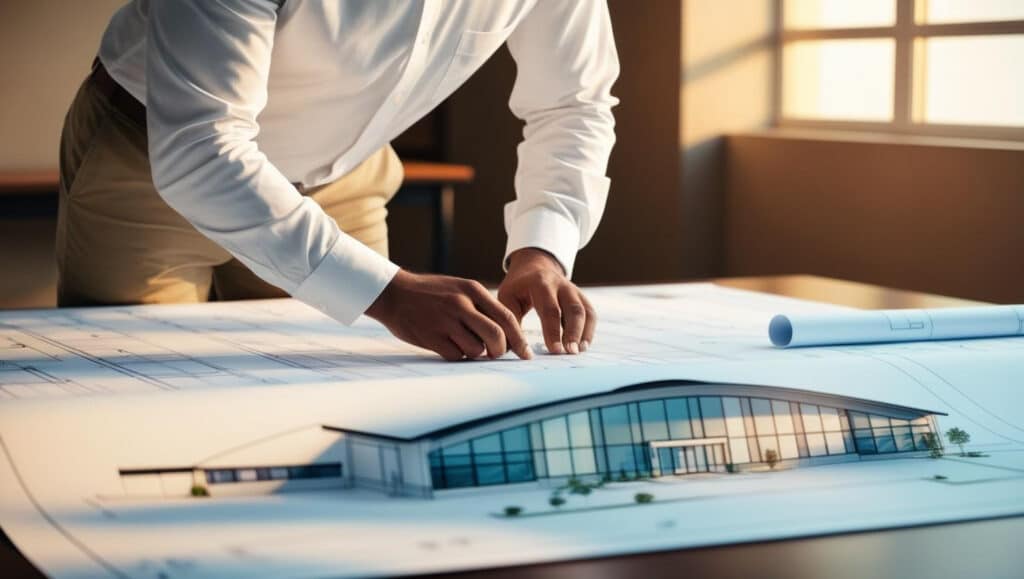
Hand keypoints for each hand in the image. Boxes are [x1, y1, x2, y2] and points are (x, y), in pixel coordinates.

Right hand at [365, 270, 531, 361]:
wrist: (393, 293)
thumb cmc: (431, 294)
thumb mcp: (459, 289)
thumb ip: (482, 306)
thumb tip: (507, 333)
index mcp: (472, 290)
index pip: (506, 317)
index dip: (519, 339)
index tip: (525, 353)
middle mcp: (461, 304)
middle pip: (496, 336)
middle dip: (501, 351)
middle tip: (496, 354)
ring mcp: (446, 321)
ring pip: (477, 349)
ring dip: (477, 353)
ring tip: (466, 345)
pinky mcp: (431, 337)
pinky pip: (457, 355)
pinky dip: (458, 356)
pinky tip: (450, 346)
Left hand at [498, 248, 596, 354]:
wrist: (534, 267)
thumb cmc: (518, 287)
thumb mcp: (507, 297)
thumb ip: (511, 321)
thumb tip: (515, 349)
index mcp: (541, 283)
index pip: (550, 309)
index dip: (553, 331)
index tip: (555, 350)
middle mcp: (562, 285)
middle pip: (573, 309)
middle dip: (573, 333)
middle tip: (570, 353)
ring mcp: (574, 290)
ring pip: (586, 312)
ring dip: (584, 333)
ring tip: (578, 352)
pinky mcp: (581, 297)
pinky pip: (590, 314)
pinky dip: (588, 331)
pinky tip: (582, 346)